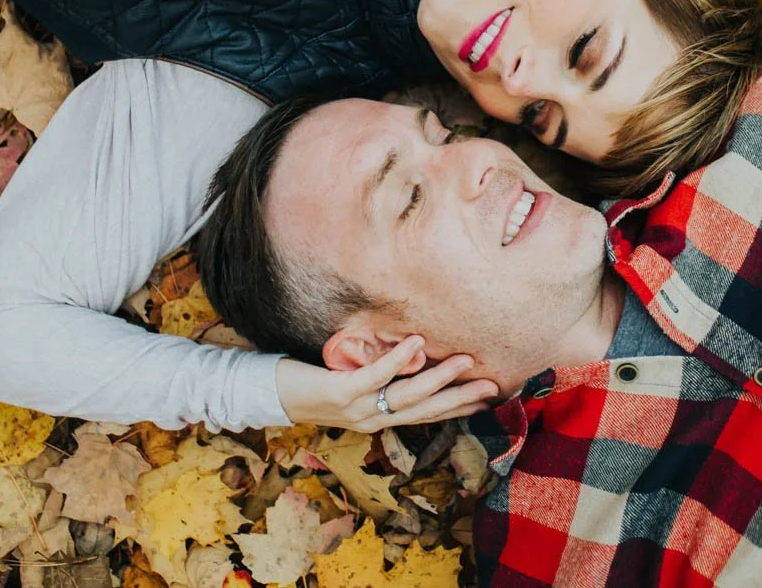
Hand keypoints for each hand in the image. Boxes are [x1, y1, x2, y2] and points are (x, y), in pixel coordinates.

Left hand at [275, 337, 499, 430]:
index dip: (459, 407)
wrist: (269, 395)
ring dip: (439, 379)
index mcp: (378, 419)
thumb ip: (380, 378)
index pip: (427, 414)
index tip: (489, 397)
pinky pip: (375, 376)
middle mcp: (372, 419)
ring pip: (407, 396)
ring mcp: (357, 408)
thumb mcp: (352, 383)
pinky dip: (398, 359)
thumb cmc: (311, 385)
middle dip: (461, 397)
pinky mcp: (340, 392)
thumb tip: (411, 357)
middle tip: (492, 385)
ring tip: (464, 360)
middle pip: (425, 410)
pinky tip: (417, 342)